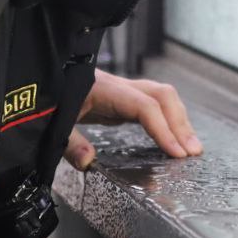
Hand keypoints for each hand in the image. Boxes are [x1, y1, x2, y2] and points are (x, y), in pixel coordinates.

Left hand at [62, 70, 203, 170]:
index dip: (163, 128)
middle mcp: (120, 86)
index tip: (176, 152)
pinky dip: (169, 120)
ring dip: (179, 121)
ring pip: (162, 97)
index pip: (144, 106)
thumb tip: (88, 161)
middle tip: (192, 152)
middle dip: (181, 124)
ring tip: (190, 148)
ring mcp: (124, 90)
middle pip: (162, 96)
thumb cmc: (50, 98)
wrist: (45, 76)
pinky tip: (173, 138)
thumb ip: (69, 143)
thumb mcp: (54, 122)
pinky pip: (154, 105)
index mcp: (104, 89)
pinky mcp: (124, 99)